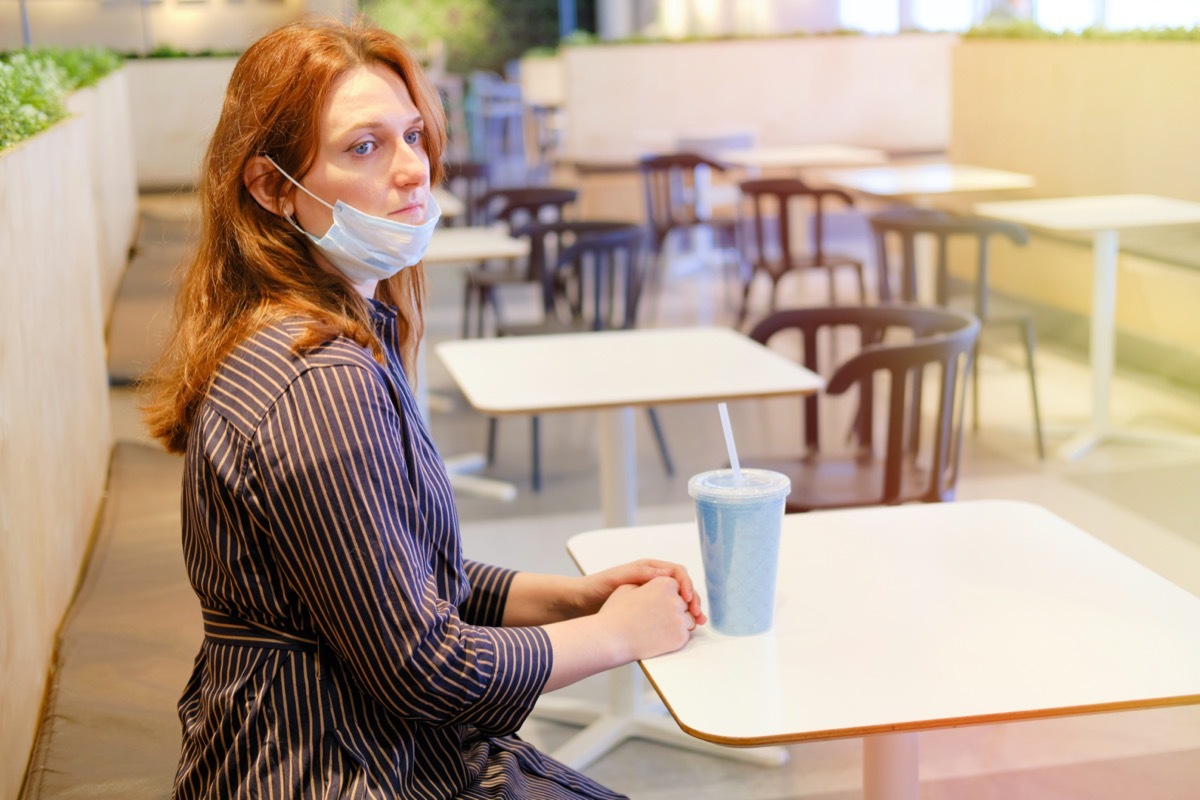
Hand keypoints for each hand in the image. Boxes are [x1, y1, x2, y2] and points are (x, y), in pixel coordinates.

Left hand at [577, 559, 706, 625]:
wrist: (581, 603)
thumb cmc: (597, 587)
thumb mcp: (620, 578)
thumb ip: (641, 574)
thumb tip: (667, 574)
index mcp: (650, 570)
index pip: (678, 573)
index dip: (687, 585)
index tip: (688, 598)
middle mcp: (654, 582)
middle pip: (682, 589)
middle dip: (694, 600)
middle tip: (699, 614)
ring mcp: (652, 598)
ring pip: (678, 603)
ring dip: (690, 612)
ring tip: (697, 623)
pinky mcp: (649, 612)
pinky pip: (669, 614)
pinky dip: (678, 621)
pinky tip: (683, 630)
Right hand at [597, 576, 696, 660]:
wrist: (611, 638)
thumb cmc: (616, 613)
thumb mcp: (628, 588)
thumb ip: (647, 583)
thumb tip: (656, 584)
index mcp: (664, 584)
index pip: (677, 586)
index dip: (670, 594)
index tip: (665, 601)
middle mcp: (675, 599)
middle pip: (684, 602)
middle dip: (675, 608)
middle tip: (660, 616)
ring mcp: (679, 619)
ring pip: (688, 619)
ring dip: (678, 622)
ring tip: (659, 627)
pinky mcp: (680, 637)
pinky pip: (685, 634)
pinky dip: (676, 635)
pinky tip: (661, 636)